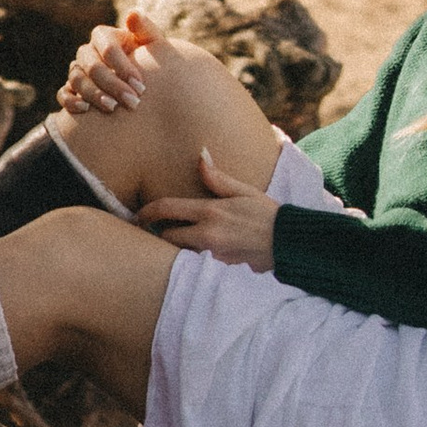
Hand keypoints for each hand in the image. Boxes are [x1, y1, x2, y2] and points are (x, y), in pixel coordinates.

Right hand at [59, 8, 162, 116]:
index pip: (108, 49)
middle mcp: (87, 51)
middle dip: (112, 85)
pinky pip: (62, 94)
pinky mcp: (71, 89)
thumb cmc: (148, 59)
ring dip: (94, 95)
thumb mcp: (152, 43)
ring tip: (113, 108)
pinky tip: (86, 110)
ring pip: (77, 79)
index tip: (141, 86)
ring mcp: (77, 70)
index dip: (123, 67)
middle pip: (92, 66)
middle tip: (132, 102)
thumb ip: (146, 28)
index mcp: (104, 36)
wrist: (141, 81)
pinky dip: (71, 101)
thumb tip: (132, 14)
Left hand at [138, 148, 279, 272]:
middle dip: (161, 234)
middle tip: (158, 229)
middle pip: (167, 238)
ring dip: (177, 247)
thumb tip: (200, 156)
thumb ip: (217, 178)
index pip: (168, 209)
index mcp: (211, 211)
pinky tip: (201, 252)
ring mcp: (212, 255)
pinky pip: (197, 263)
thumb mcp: (243, 190)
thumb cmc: (266, 214)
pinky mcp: (219, 270)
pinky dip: (194, 257)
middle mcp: (207, 235)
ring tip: (179, 240)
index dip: (148, 211)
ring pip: (180, 253)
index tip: (138, 214)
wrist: (288, 244)